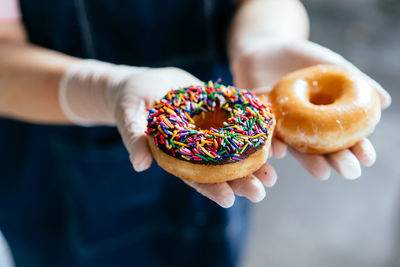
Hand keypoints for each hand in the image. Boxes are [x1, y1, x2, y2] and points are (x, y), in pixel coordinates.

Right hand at [59, 60, 276, 207]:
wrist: (145, 84)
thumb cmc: (130, 102)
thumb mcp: (128, 116)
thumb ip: (134, 138)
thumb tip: (139, 164)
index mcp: (177, 157)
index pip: (195, 178)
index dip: (211, 188)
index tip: (227, 200)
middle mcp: (197, 148)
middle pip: (221, 168)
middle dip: (240, 181)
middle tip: (260, 192)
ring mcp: (209, 130)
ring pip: (234, 149)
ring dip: (253, 160)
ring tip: (273, 172)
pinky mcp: (218, 110)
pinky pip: (238, 120)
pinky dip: (254, 128)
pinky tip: (270, 134)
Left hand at [230, 37, 391, 179]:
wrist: (265, 48)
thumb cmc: (301, 58)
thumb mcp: (330, 64)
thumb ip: (355, 80)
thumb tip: (385, 101)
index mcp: (324, 117)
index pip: (344, 136)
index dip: (357, 147)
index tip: (368, 159)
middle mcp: (304, 127)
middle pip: (323, 148)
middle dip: (337, 160)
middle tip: (350, 171)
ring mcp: (282, 127)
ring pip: (297, 147)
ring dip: (308, 161)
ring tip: (322, 172)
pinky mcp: (260, 123)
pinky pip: (266, 135)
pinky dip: (273, 144)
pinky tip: (280, 152)